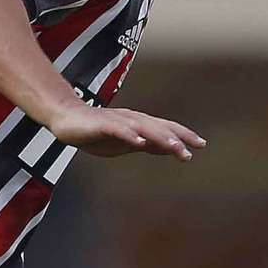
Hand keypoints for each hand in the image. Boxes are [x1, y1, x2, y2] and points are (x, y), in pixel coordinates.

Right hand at [49, 105, 205, 160]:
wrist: (66, 118)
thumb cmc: (96, 131)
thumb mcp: (126, 143)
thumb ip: (147, 145)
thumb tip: (169, 150)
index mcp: (139, 124)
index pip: (165, 129)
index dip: (183, 135)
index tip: (202, 144)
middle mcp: (132, 119)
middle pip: (158, 127)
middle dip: (177, 137)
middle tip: (194, 148)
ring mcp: (117, 121)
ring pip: (142, 127)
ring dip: (159, 136)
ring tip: (174, 146)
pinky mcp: (101, 124)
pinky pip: (117, 129)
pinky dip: (129, 134)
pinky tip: (138, 142)